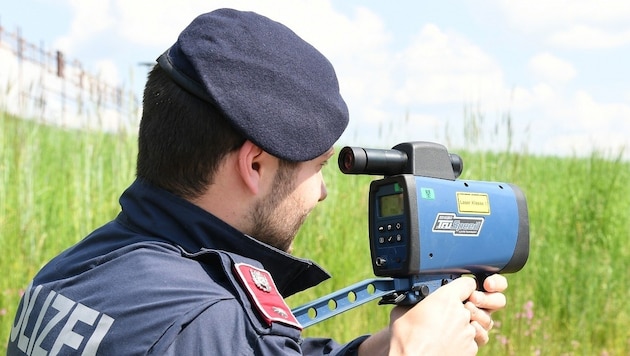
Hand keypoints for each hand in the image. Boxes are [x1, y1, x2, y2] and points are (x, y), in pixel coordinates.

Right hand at [387, 275, 506, 355]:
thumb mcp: (402, 311)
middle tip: (442, 316)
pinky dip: (461, 341)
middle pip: (467, 305)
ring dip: (460, 326)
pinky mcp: (471, 349)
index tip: (457, 291)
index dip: (462, 287)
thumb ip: (415, 301)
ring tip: (443, 332)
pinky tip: (446, 344)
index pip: (467, 284)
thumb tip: (412, 299)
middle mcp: (462, 313)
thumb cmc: (406, 338)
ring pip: (469, 323)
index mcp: (446, 299)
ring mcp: (468, 332)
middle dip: (457, 309)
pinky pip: (470, 340)